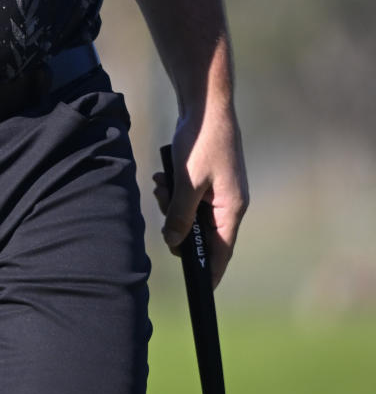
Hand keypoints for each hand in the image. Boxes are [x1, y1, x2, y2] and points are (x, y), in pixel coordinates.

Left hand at [152, 106, 248, 286]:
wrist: (205, 104)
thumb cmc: (201, 141)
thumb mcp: (187, 182)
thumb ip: (179, 214)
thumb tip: (174, 242)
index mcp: (231, 207)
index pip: (222, 251)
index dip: (210, 271)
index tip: (199, 289)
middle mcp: (229, 202)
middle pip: (202, 233)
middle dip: (177, 224)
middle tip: (162, 203)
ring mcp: (221, 190)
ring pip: (192, 213)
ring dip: (172, 204)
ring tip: (161, 184)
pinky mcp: (209, 178)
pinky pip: (190, 196)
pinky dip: (175, 190)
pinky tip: (164, 176)